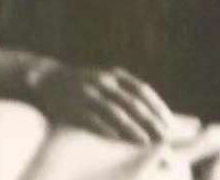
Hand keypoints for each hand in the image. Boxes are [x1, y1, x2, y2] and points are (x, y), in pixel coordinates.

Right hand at [28, 61, 175, 143]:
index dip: (158, 107)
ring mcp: (87, 93)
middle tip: (166, 139)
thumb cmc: (84, 87)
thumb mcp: (106, 82)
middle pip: (133, 102)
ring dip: (133, 129)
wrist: (47, 79)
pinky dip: (109, 132)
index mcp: (113, 76)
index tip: (171, 125)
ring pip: (115, 113)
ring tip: (147, 144)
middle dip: (151, 122)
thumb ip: (126, 94)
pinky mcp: (73, 107)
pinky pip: (94, 121)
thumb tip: (157, 115)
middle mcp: (102, 81)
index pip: (142, 90)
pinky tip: (119, 143)